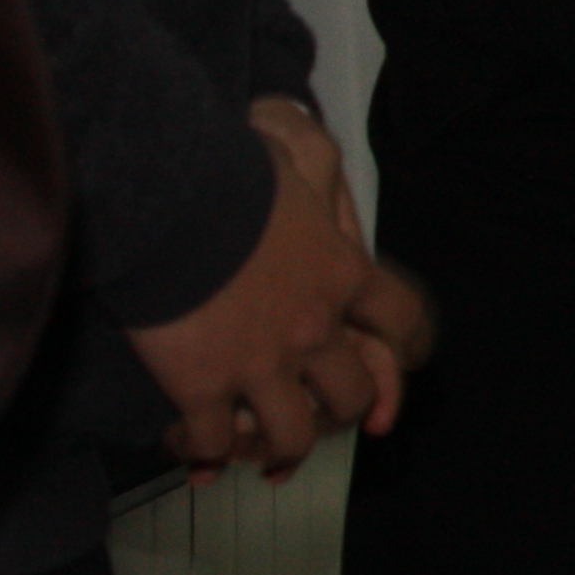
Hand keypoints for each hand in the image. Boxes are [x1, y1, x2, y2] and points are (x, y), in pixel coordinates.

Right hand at [130, 104, 435, 479]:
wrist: (170, 204)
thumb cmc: (232, 174)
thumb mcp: (293, 157)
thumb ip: (308, 156)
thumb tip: (296, 120)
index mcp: (342, 274)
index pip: (399, 317)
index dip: (404, 346)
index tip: (402, 362)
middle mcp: (314, 328)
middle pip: (352, 392)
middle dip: (342, 411)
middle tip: (325, 420)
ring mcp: (262, 364)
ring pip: (291, 434)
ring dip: (279, 449)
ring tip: (263, 455)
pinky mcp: (203, 388)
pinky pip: (213, 441)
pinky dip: (202, 451)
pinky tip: (190, 449)